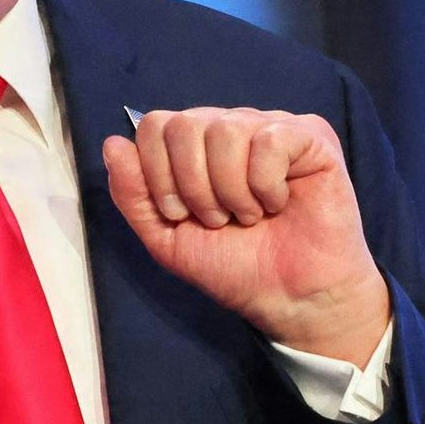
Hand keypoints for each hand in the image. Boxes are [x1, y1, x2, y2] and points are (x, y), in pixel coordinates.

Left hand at [102, 107, 390, 363]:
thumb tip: (113, 144)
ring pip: (225, 131)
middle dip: (192, 186)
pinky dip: (265, 185)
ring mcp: (272, 127)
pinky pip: (269, 141)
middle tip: (216, 219)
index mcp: (196, 146)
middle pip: (184, 125)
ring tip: (247, 216)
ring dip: (230, 190)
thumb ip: (133, 194)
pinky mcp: (311, 136)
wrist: (290, 299)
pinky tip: (277, 204)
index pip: (154, 125)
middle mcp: (231, 126)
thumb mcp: (166, 238)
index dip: (157, 173)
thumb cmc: (234, 266)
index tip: (179, 214)